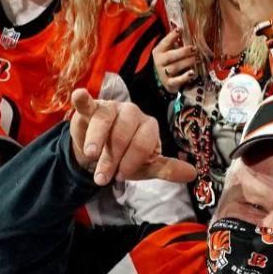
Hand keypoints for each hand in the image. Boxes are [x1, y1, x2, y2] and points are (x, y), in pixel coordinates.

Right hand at [67, 88, 193, 186]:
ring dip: (96, 140)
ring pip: (105, 120)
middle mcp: (133, 114)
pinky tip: (79, 95)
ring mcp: (112, 108)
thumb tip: (193, 174)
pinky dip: (84, 99)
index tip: (121, 177)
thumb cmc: (125, 157)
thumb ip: (166, 169)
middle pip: (123, 133)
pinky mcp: (92, 108)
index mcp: (149, 127)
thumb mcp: (145, 166)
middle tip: (103, 178)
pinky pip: (88, 102)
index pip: (144, 142)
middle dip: (112, 158)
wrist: (98, 153)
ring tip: (91, 156)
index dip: (132, 161)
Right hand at [151, 28, 202, 92]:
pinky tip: (193, 73)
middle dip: (184, 52)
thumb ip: (177, 41)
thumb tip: (187, 29)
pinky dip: (185, 77)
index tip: (180, 30)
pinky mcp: (169, 83)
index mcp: (159, 51)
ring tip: (197, 58)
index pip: (165, 42)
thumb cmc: (170, 61)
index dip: (172, 36)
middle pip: (170, 56)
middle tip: (195, 48)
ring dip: (187, 62)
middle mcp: (159, 62)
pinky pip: (177, 81)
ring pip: (175, 67)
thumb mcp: (170, 50)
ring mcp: (163, 73)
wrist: (162, 79)